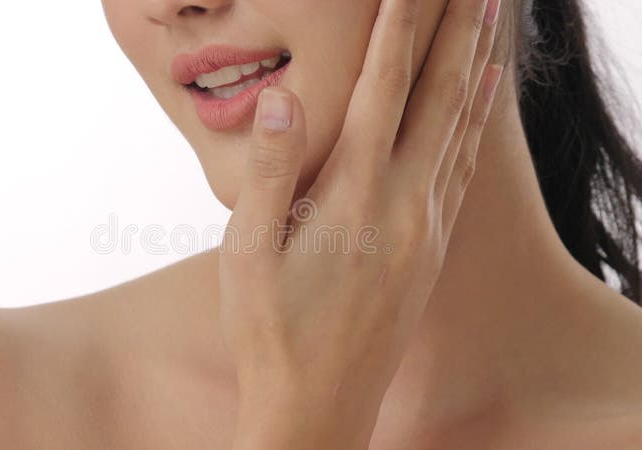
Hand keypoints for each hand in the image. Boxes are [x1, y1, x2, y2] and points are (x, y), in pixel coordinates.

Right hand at [220, 0, 502, 443]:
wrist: (317, 408)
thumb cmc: (270, 331)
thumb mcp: (246, 252)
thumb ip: (270, 168)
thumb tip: (282, 94)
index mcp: (351, 197)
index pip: (379, 89)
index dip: (395, 27)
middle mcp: (401, 205)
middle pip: (437, 97)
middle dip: (455, 30)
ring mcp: (425, 230)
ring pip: (459, 129)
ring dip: (475, 67)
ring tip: (491, 22)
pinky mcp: (432, 252)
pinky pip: (462, 170)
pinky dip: (475, 125)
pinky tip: (482, 102)